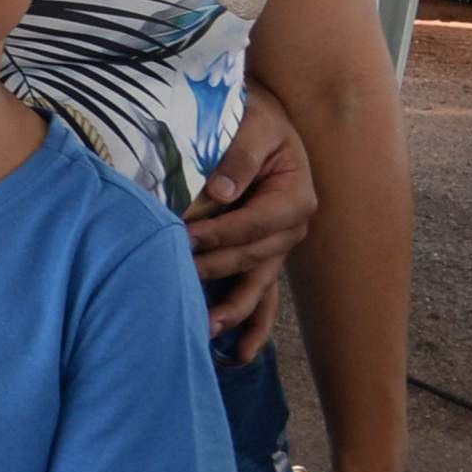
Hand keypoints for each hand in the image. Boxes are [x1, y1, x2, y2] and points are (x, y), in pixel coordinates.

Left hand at [189, 82, 316, 362]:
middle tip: (177, 277)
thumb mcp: (253, 124)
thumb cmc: (254, 117)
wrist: (262, 119)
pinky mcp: (262, 256)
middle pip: (251, 257)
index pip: (254, 224)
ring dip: (234, 312)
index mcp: (294, 197)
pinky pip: (262, 296)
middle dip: (214, 269)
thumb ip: (239, 155)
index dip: (220, 233)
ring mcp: (278, 247)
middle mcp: (291, 228)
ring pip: (258, 286)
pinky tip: (236, 353)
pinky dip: (252, 325)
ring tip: (207, 331)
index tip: (184, 236)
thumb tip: (219, 192)